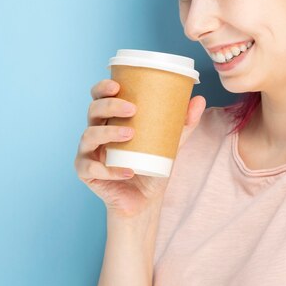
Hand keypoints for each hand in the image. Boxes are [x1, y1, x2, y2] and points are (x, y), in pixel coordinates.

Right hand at [74, 78, 206, 217]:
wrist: (144, 201)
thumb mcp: (170, 143)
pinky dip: (109, 169)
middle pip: (92, 110)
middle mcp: (96, 131)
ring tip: (130, 135)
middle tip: (133, 109)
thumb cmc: (151, 166)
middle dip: (109, 106)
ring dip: (108, 132)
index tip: (117, 85)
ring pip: (88, 136)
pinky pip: (90, 167)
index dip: (102, 87)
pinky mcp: (86, 172)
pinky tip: (127, 170)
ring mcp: (88, 152)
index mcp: (110, 119)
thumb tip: (199, 100)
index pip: (99, 96)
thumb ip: (183, 123)